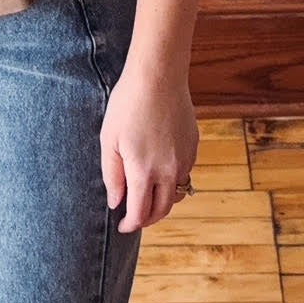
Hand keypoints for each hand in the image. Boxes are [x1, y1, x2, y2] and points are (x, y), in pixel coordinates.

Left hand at [101, 62, 198, 230]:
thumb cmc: (128, 104)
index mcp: (144, 171)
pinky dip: (172, 181)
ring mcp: (184, 159)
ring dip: (161, 202)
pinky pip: (184, 174)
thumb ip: (112, 176)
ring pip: (175, 194)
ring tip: (146, 196)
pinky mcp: (193, 146)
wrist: (158, 76)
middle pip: (161, 210)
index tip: (122, 226)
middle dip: (147, 219)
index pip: (140, 213)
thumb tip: (116, 203)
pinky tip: (159, 170)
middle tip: (134, 217)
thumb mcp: (109, 140)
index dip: (130, 224)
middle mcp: (168, 171)